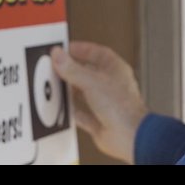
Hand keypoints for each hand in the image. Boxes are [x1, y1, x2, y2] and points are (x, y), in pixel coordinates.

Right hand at [52, 42, 148, 163]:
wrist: (129, 136)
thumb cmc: (122, 107)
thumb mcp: (92, 82)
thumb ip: (72, 69)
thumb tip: (58, 55)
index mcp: (116, 70)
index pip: (98, 53)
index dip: (82, 49)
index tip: (65, 49)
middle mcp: (112, 86)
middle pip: (89, 73)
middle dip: (72, 69)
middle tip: (56, 66)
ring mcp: (106, 104)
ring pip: (85, 93)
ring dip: (70, 90)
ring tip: (55, 84)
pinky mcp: (100, 122)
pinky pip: (82, 114)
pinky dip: (72, 111)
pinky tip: (62, 108)